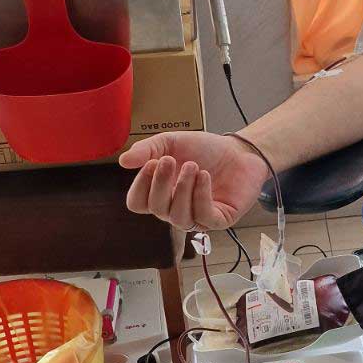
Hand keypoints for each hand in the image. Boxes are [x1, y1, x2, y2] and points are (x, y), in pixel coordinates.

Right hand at [119, 131, 270, 229]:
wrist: (239, 151)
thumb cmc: (204, 150)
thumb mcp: (171, 143)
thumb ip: (147, 150)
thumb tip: (123, 161)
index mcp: (160, 193)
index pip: (137, 203)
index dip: (140, 186)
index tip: (151, 163)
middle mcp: (175, 209)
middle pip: (156, 209)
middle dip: (161, 183)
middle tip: (168, 160)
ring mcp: (196, 217)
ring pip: (179, 217)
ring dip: (183, 189)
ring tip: (193, 166)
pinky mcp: (218, 220)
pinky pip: (203, 217)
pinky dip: (201, 195)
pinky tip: (205, 176)